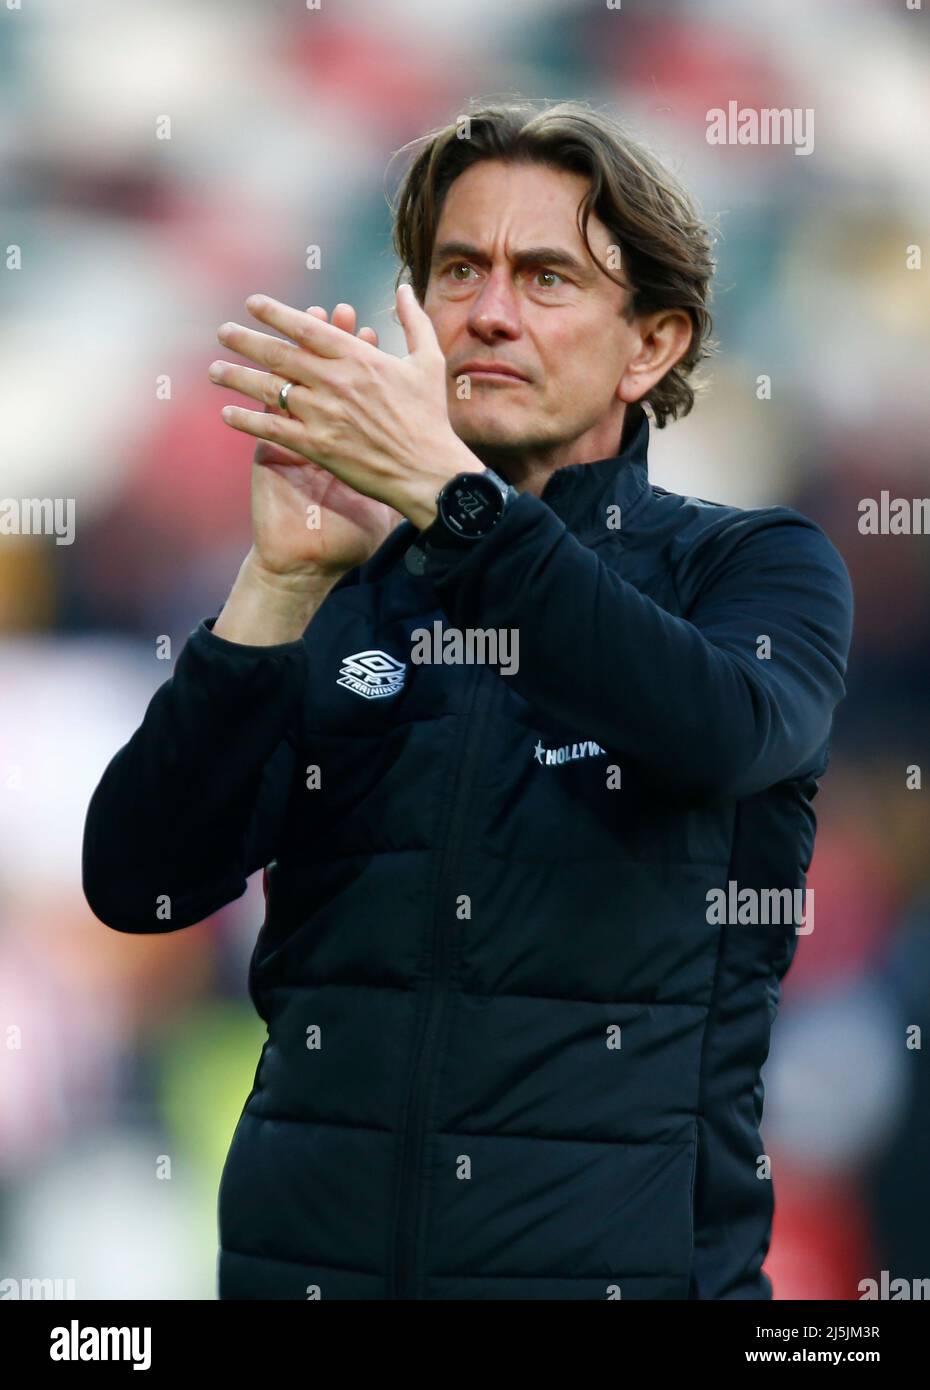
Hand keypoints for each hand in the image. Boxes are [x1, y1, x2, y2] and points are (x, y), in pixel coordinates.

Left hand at [210, 284, 477, 531]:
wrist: (427, 471)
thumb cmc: (430, 417)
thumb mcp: (428, 361)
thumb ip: (413, 322)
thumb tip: (402, 289)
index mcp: (358, 357)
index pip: (306, 328)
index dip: (276, 313)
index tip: (252, 303)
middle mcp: (335, 382)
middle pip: (279, 355)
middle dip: (246, 341)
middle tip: (223, 333)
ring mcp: (323, 414)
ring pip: (269, 390)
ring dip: (237, 378)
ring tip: (214, 371)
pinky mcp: (317, 446)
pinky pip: (273, 429)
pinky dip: (247, 420)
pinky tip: (227, 414)